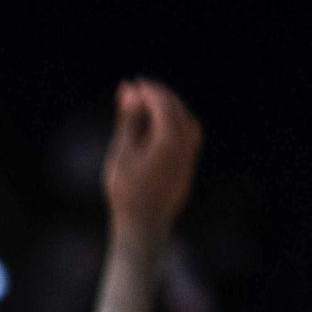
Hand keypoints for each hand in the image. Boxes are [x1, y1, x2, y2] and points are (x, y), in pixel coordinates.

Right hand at [103, 78, 201, 246]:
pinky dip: (175, 125)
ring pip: (186, 121)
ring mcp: (190, 157)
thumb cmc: (127, 191)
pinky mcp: (188, 168)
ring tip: (148, 107)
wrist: (143, 227)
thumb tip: (129, 89)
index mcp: (169, 138)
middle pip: (176, 109)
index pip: (163, 102)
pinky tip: (159, 129)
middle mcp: (185, 144)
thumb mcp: (122, 151)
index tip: (131, 84)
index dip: (148, 90)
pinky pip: (188, 136)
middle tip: (138, 91)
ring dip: (169, 109)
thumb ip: (129, 119)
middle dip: (158, 97)